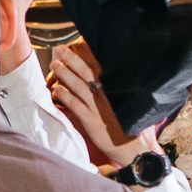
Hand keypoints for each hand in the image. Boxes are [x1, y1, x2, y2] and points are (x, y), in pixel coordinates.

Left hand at [49, 42, 147, 167]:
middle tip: (60, 49)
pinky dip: (65, 96)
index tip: (78, 42)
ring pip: (78, 86)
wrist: (137, 149)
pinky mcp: (91, 121)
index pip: (102, 66)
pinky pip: (75, 106)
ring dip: (65, 74)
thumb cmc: (136, 127)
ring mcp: (98, 107)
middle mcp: (107, 94)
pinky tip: (55, 89)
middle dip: (72, 58)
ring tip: (55, 64)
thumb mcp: (135, 104)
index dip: (89, 54)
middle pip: (87, 72)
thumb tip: (127, 79)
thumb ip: (128, 91)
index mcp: (118, 88)